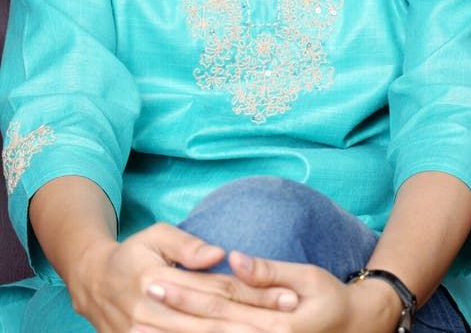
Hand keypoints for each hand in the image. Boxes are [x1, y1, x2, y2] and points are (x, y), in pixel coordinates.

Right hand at [67, 223, 298, 332]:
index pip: (216, 288)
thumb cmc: (132, 255)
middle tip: (289, 323)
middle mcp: (152, 309)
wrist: (91, 283)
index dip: (253, 293)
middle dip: (255, 324)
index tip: (287, 295)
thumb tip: (219, 253)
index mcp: (158, 277)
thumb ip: (186, 245)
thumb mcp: (155, 236)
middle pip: (214, 319)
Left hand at [150, 250, 401, 332]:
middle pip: (207, 331)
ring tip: (137, 330)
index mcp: (273, 323)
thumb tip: (232, 260)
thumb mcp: (308, 277)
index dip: (184, 293)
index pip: (219, 305)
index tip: (153, 279)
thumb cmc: (332, 299)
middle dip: (169, 319)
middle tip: (135, 305)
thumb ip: (269, 271)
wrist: (358, 329)